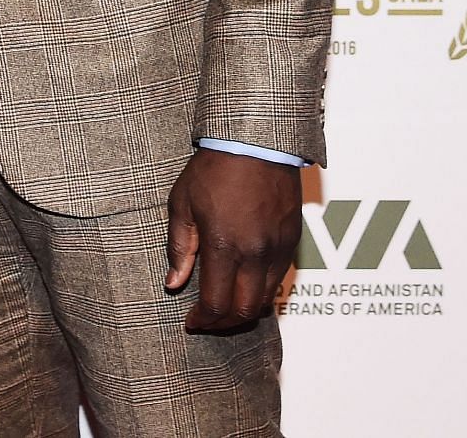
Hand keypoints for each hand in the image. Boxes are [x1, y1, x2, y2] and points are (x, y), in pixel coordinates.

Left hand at [164, 148, 301, 332]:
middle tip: (207, 319)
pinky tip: (244, 282)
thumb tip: (174, 283)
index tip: (191, 321)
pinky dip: (261, 290)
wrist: (255, 142)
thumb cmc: (213, 168)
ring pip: (264, 299)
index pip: (217, 305)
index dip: (203, 320)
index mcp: (224, 245)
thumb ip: (179, 248)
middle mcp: (255, 253)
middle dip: (223, 323)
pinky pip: (278, 279)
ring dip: (243, 310)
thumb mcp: (183, 204)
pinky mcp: (292, 241)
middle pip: (244, 311)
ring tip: (225, 304)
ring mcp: (277, 248)